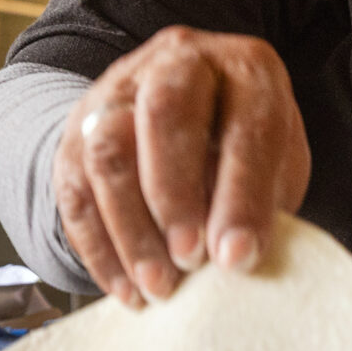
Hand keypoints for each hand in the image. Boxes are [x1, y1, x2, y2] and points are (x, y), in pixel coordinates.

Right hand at [53, 27, 311, 306]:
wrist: (177, 123)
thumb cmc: (242, 151)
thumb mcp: (275, 164)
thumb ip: (262, 199)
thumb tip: (235, 256)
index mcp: (245, 67)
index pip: (245, 122)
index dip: (241, 194)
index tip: (237, 256)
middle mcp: (179, 62)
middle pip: (165, 114)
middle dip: (175, 196)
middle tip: (190, 260)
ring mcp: (119, 91)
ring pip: (110, 151)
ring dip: (132, 229)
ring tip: (158, 286)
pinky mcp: (77, 131)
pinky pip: (76, 189)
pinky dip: (99, 248)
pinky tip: (126, 288)